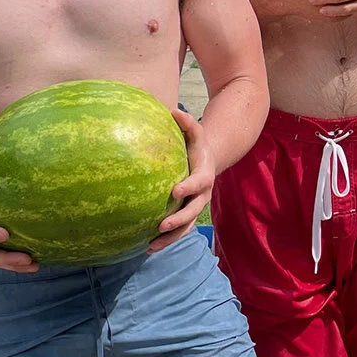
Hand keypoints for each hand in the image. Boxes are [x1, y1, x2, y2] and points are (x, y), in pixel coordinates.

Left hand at [151, 108, 213, 250]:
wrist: (209, 161)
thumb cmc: (197, 145)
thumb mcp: (196, 132)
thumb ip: (187, 123)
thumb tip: (172, 110)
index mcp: (204, 175)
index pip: (197, 183)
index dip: (188, 188)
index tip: (174, 192)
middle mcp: (202, 195)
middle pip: (193, 212)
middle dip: (178, 220)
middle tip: (161, 225)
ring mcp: (196, 207)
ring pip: (186, 227)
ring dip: (170, 238)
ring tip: (151, 246)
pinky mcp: (188, 216)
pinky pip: (179, 231)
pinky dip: (166, 239)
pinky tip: (147, 246)